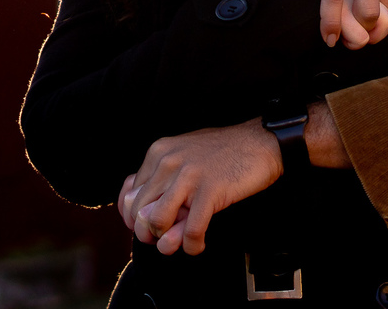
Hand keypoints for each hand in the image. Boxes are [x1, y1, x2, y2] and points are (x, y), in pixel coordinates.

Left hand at [117, 120, 281, 255]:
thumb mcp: (183, 156)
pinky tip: (197, 245)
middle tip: (166, 239)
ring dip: (166, 241)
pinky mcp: (210, 190)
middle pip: (140, 211)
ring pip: (157, 222)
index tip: (147, 229)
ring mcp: (188, 176)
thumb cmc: (223, 153)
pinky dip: (191, 245)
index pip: (128, 195)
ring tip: (180, 241)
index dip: (134, 220)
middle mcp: (168, 162)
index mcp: (158, 153)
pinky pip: (190, 230)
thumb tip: (140, 215)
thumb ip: (161, 180)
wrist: (259, 142)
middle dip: (149, 233)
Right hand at [269, 0, 387, 44]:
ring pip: (368, 14)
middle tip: (356, 37)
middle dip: (371, 31)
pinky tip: (329, 38)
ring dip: (356, 32)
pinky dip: (331, 26)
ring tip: (346, 38)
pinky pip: (334, 4)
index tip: (369, 24)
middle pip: (385, 13)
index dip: (384, 19)